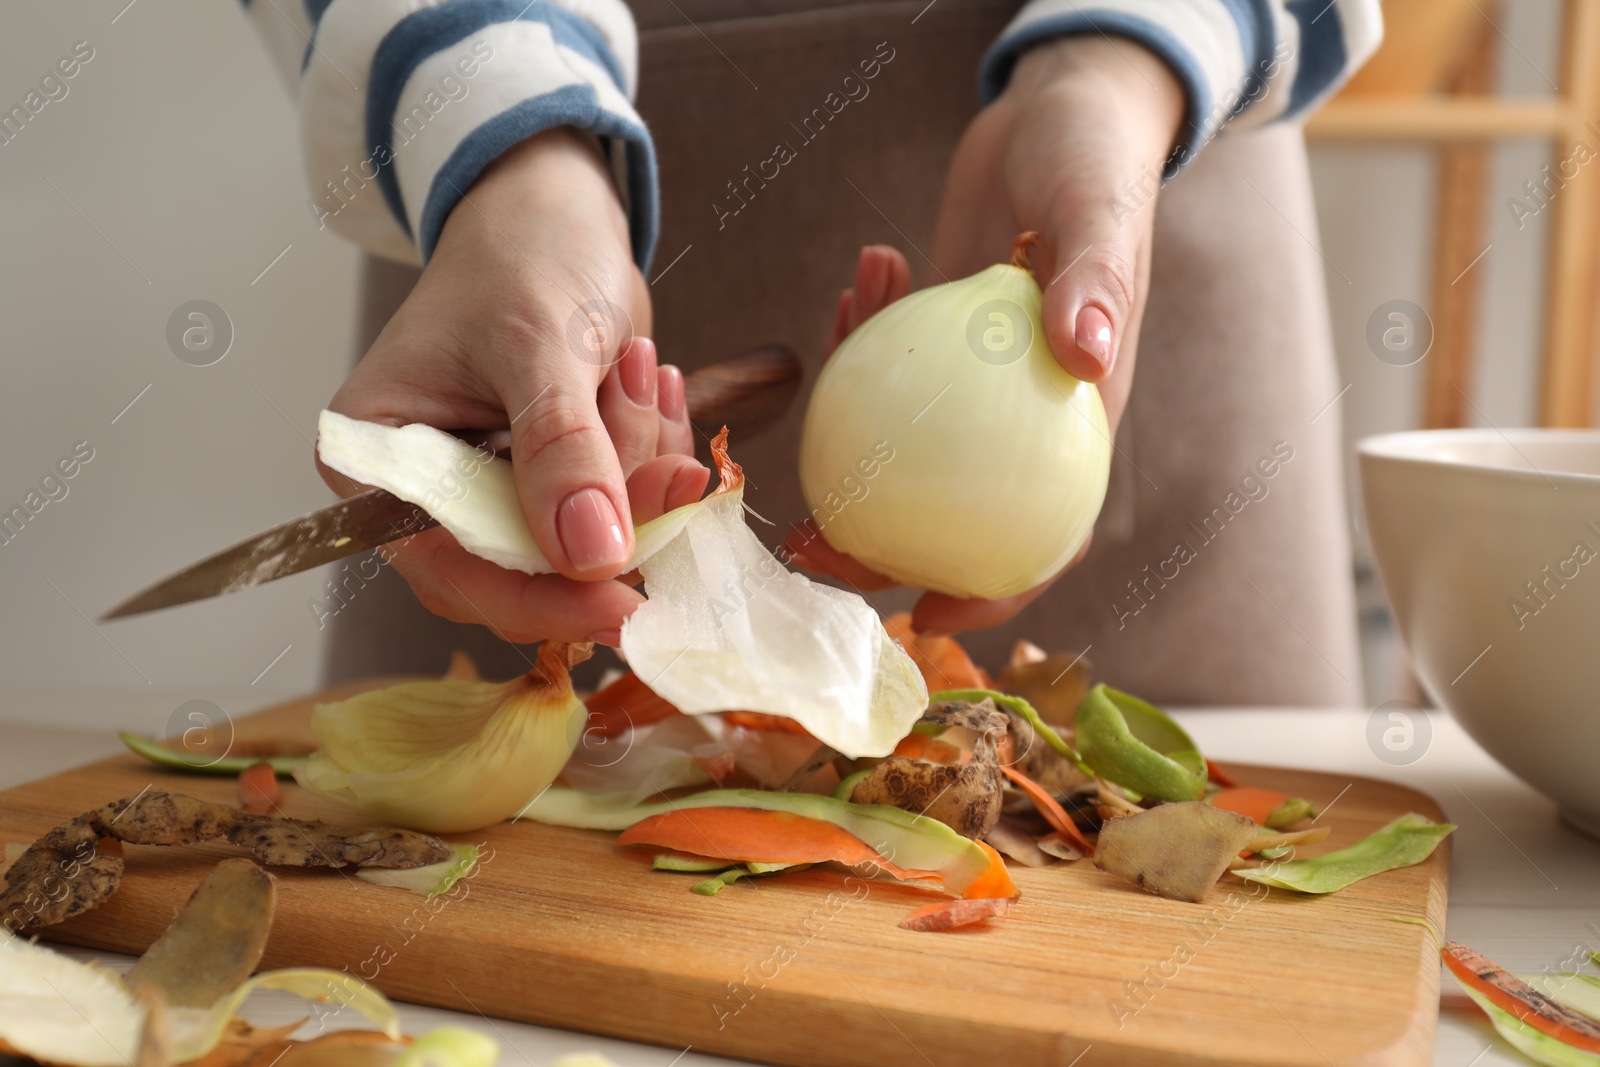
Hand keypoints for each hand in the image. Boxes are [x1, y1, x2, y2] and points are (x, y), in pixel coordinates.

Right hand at [319, 128, 707, 646]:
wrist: (558, 213)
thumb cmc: (521, 254)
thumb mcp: (538, 342)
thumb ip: (561, 448)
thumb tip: (591, 555)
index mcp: (380, 464)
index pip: (452, 571)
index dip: (538, 598)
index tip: (622, 599)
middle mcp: (431, 495)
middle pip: (529, 572)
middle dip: (611, 515)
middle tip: (672, 464)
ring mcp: (502, 494)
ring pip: (593, 546)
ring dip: (639, 466)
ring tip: (637, 368)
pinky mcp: (563, 486)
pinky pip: (628, 513)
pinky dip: (656, 458)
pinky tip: (649, 384)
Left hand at [788, 38, 1182, 635]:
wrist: (1068, 105)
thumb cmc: (1098, 156)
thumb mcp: (1101, 208)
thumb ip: (1097, 280)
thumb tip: (1088, 354)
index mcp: (1080, 414)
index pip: (1047, 531)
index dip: (998, 590)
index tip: (932, 617)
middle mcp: (1022, 412)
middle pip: (951, 512)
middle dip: (880, 538)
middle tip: (808, 536)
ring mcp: (974, 379)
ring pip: (904, 441)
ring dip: (857, 419)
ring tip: (830, 335)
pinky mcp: (938, 336)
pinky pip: (889, 360)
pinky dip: (867, 328)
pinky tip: (859, 278)